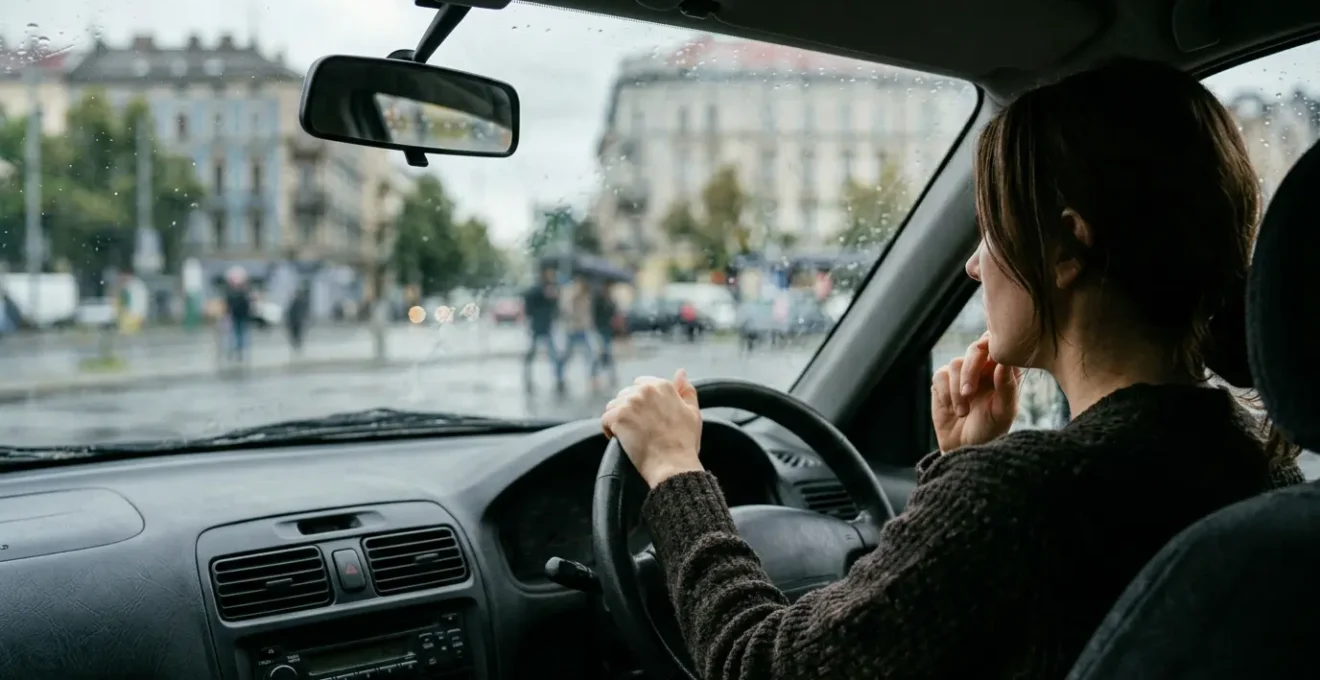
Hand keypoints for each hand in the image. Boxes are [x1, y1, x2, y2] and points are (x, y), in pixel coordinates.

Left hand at [601, 369, 703, 487]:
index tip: (646, 417)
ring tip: (629, 434)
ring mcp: (630, 403)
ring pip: (613, 406)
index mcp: (662, 386)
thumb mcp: (693, 413)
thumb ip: (686, 390)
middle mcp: (644, 390)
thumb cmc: (684, 442)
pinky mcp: (617, 417)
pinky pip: (605, 420)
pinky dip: (610, 430)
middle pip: (625, 394)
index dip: (642, 402)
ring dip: (618, 418)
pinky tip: (620, 440)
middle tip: (639, 429)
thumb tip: (681, 372)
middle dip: (629, 409)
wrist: (673, 465)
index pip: (641, 384)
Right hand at [931, 332, 1021, 452]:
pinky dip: (945, 394)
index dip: (993, 345)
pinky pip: (940, 376)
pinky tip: (951, 409)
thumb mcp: (1003, 412)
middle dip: (970, 371)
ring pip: (955, 363)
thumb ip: (1007, 387)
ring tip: (962, 412)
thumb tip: (1004, 361)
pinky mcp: (942, 382)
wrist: (963, 449)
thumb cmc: (989, 431)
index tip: (990, 358)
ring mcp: (961, 374)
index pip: (999, 346)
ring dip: (957, 390)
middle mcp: (983, 368)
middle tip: (969, 393)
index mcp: (1003, 371)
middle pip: (975, 349)